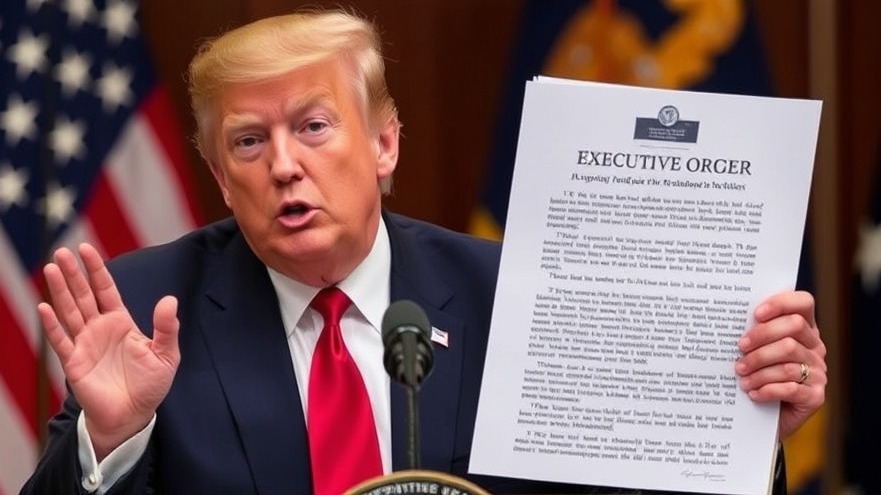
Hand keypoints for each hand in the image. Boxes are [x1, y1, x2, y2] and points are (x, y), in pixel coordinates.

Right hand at [38, 243, 179, 458]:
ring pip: (69, 311)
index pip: (105, 289)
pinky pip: (61, 340)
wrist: (133, 415)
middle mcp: (99, 329)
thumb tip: (169, 300)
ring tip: (50, 268)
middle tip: (61, 251)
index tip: (87, 249)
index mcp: (121, 322)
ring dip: (60, 291)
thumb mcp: (166, 354)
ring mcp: (85, 344)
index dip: (96, 270)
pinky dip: (52, 325)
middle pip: (83, 295)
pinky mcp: (74, 363)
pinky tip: (44, 307)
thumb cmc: (150, 385)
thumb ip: (167, 327)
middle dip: (73, 273)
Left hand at [735, 290, 826, 438]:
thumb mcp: (754, 351)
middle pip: (793, 329)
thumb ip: (752, 333)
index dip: (781, 303)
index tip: (755, 314)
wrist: (762, 419)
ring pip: (787, 361)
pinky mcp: (815, 397)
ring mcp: (818, 373)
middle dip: (762, 337)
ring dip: (758, 369)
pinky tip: (752, 393)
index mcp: (803, 330)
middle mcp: (815, 348)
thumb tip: (729, 319)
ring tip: (741, 376)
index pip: (803, 303)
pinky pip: (789, 388)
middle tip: (740, 349)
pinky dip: (767, 390)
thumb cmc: (755, 377)